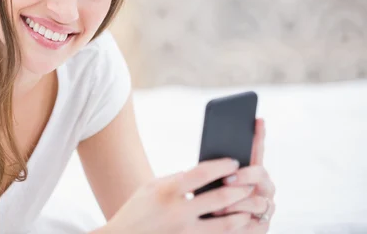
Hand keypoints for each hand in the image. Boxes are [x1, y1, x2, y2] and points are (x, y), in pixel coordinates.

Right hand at [100, 158, 254, 233]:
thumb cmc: (136, 210)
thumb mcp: (150, 187)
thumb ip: (175, 179)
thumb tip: (200, 173)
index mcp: (166, 191)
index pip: (202, 174)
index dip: (221, 166)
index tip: (234, 161)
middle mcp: (177, 212)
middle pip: (220, 198)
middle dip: (240, 189)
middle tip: (251, 182)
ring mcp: (185, 233)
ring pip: (226, 224)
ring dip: (243, 213)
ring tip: (251, 206)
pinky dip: (234, 231)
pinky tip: (241, 225)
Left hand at [215, 118, 275, 232]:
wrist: (209, 227)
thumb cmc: (208, 202)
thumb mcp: (208, 184)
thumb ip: (214, 170)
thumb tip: (207, 153)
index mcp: (251, 171)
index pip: (257, 150)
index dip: (259, 135)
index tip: (257, 119)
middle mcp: (263, 186)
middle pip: (261, 174)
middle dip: (244, 176)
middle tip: (227, 179)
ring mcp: (265, 205)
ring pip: (258, 201)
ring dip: (237, 203)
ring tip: (217, 206)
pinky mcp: (262, 225)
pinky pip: (256, 222)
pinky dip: (239, 220)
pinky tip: (224, 219)